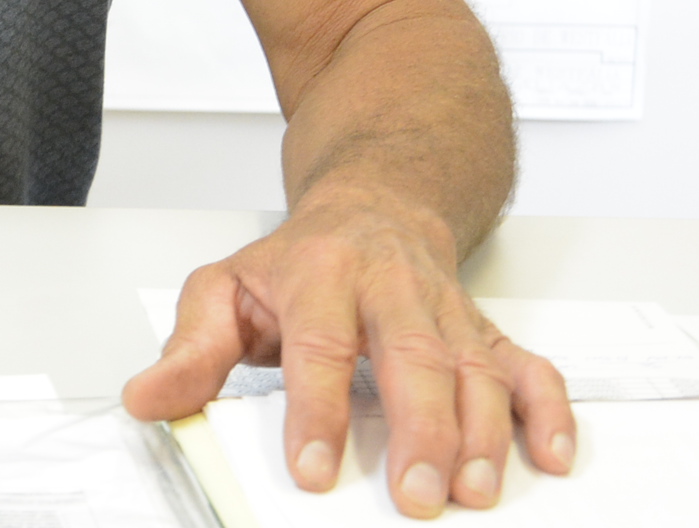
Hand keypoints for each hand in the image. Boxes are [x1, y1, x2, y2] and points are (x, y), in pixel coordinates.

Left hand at [121, 196, 573, 516]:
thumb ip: (190, 349)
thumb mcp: (226, 288)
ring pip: (475, 370)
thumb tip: (147, 400)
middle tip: (413, 499)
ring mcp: (447, 313)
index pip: (317, 346)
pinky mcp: (486, 333)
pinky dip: (550, 410)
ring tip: (471, 493)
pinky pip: (530, 367)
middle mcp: (392, 290)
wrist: (375, 201)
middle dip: (418, 432)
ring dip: (482, 435)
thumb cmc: (300, 260)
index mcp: (321, 275)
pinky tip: (551, 456)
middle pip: (412, 359)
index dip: (316, 412)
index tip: (313, 471)